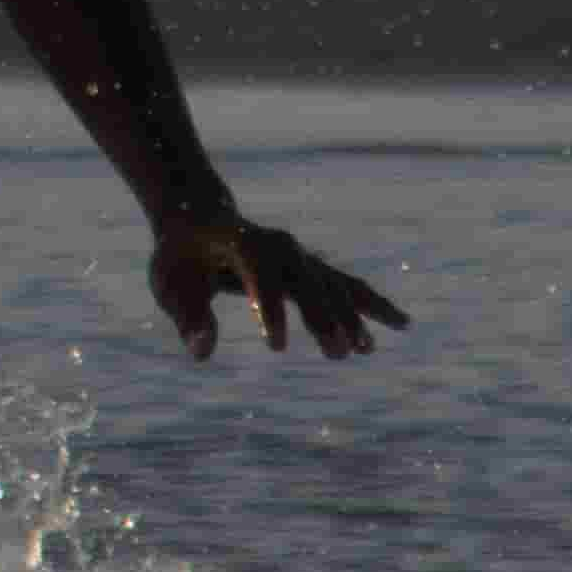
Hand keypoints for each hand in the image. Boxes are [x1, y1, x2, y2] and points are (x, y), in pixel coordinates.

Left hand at [149, 207, 404, 360]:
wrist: (200, 219)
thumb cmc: (180, 255)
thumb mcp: (170, 283)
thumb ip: (187, 317)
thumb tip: (203, 353)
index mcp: (242, 242)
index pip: (262, 273)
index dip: (272, 308)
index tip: (276, 347)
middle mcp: (278, 245)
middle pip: (307, 279)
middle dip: (323, 314)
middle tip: (337, 352)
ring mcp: (299, 256)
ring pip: (332, 284)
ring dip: (351, 314)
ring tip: (365, 349)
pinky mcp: (311, 269)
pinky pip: (347, 285)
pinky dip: (372, 304)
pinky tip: (401, 324)